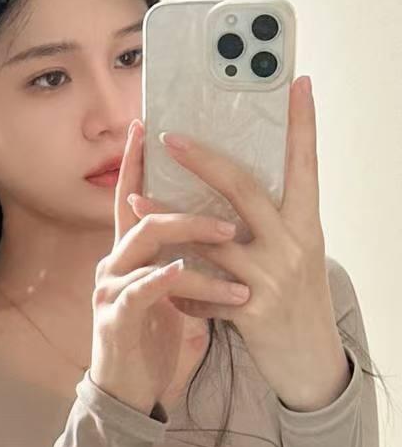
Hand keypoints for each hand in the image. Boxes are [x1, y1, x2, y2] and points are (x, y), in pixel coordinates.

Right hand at [90, 120, 250, 415]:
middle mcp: (114, 263)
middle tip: (230, 213)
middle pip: (143, 214)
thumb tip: (224, 223)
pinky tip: (186, 274)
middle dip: (187, 205)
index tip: (147, 123)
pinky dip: (168, 280)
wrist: (127, 391)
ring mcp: (111, 289)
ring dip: (192, 242)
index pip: (132, 196)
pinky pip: (142, 291)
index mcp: (129, 253)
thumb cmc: (152, 338)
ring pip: (150, 249)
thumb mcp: (171, 291)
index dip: (136, 159)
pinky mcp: (116, 318)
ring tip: (230, 243)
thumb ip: (183, 257)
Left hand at [127, 76, 350, 410]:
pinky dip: (177, 282)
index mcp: (307, 224)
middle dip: (204, 160)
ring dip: (167, 217)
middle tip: (169, 135)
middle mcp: (293, 244)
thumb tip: (234, 181)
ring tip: (134, 199)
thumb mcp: (297, 252)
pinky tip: (157, 278)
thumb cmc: (297, 300)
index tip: (297, 82)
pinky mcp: (250, 309)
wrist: (311, 364)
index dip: (303, 124)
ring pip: (209, 237)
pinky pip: (201, 288)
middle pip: (244, 189)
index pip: (306, 163)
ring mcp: (271, 276)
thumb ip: (271, 220)